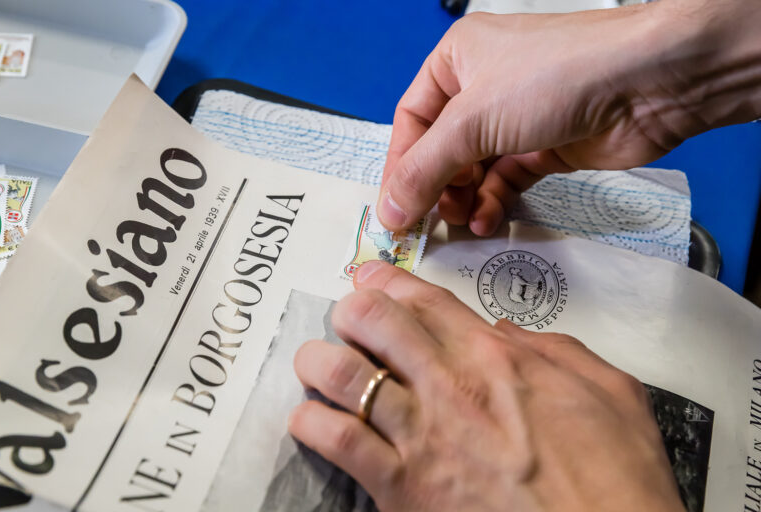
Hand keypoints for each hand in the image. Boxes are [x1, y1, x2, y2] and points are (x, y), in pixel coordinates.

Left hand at [289, 261, 684, 511]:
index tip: (367, 278)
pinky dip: (312, 425)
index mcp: (497, 358)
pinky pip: (339, 444)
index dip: (386, 282)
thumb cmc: (616, 479)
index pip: (424, 301)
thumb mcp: (610, 392)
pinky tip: (309, 420)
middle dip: (350, 311)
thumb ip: (558, 351)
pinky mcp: (401, 488)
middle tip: (347, 319)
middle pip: (374, 323)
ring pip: (343, 375)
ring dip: (319, 362)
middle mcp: (450, 385)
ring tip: (316, 363)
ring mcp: (421, 436)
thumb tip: (509, 335)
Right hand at [377, 0, 760, 235]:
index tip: (393, 210)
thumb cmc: (558, 75)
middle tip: (429, 222)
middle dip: (435, 188)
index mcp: (456, 61)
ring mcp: (517, 119)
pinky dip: (494, 202)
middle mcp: (483, 87)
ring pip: (473, 170)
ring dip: (464, 201)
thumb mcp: (472, 121)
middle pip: (441, 150)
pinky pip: (505, 180)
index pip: (411, 123)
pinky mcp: (545, 147)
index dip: (399, 168)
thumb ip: (424, 171)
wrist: (648, 83)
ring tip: (462, 223)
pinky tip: (488, 220)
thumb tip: (388, 212)